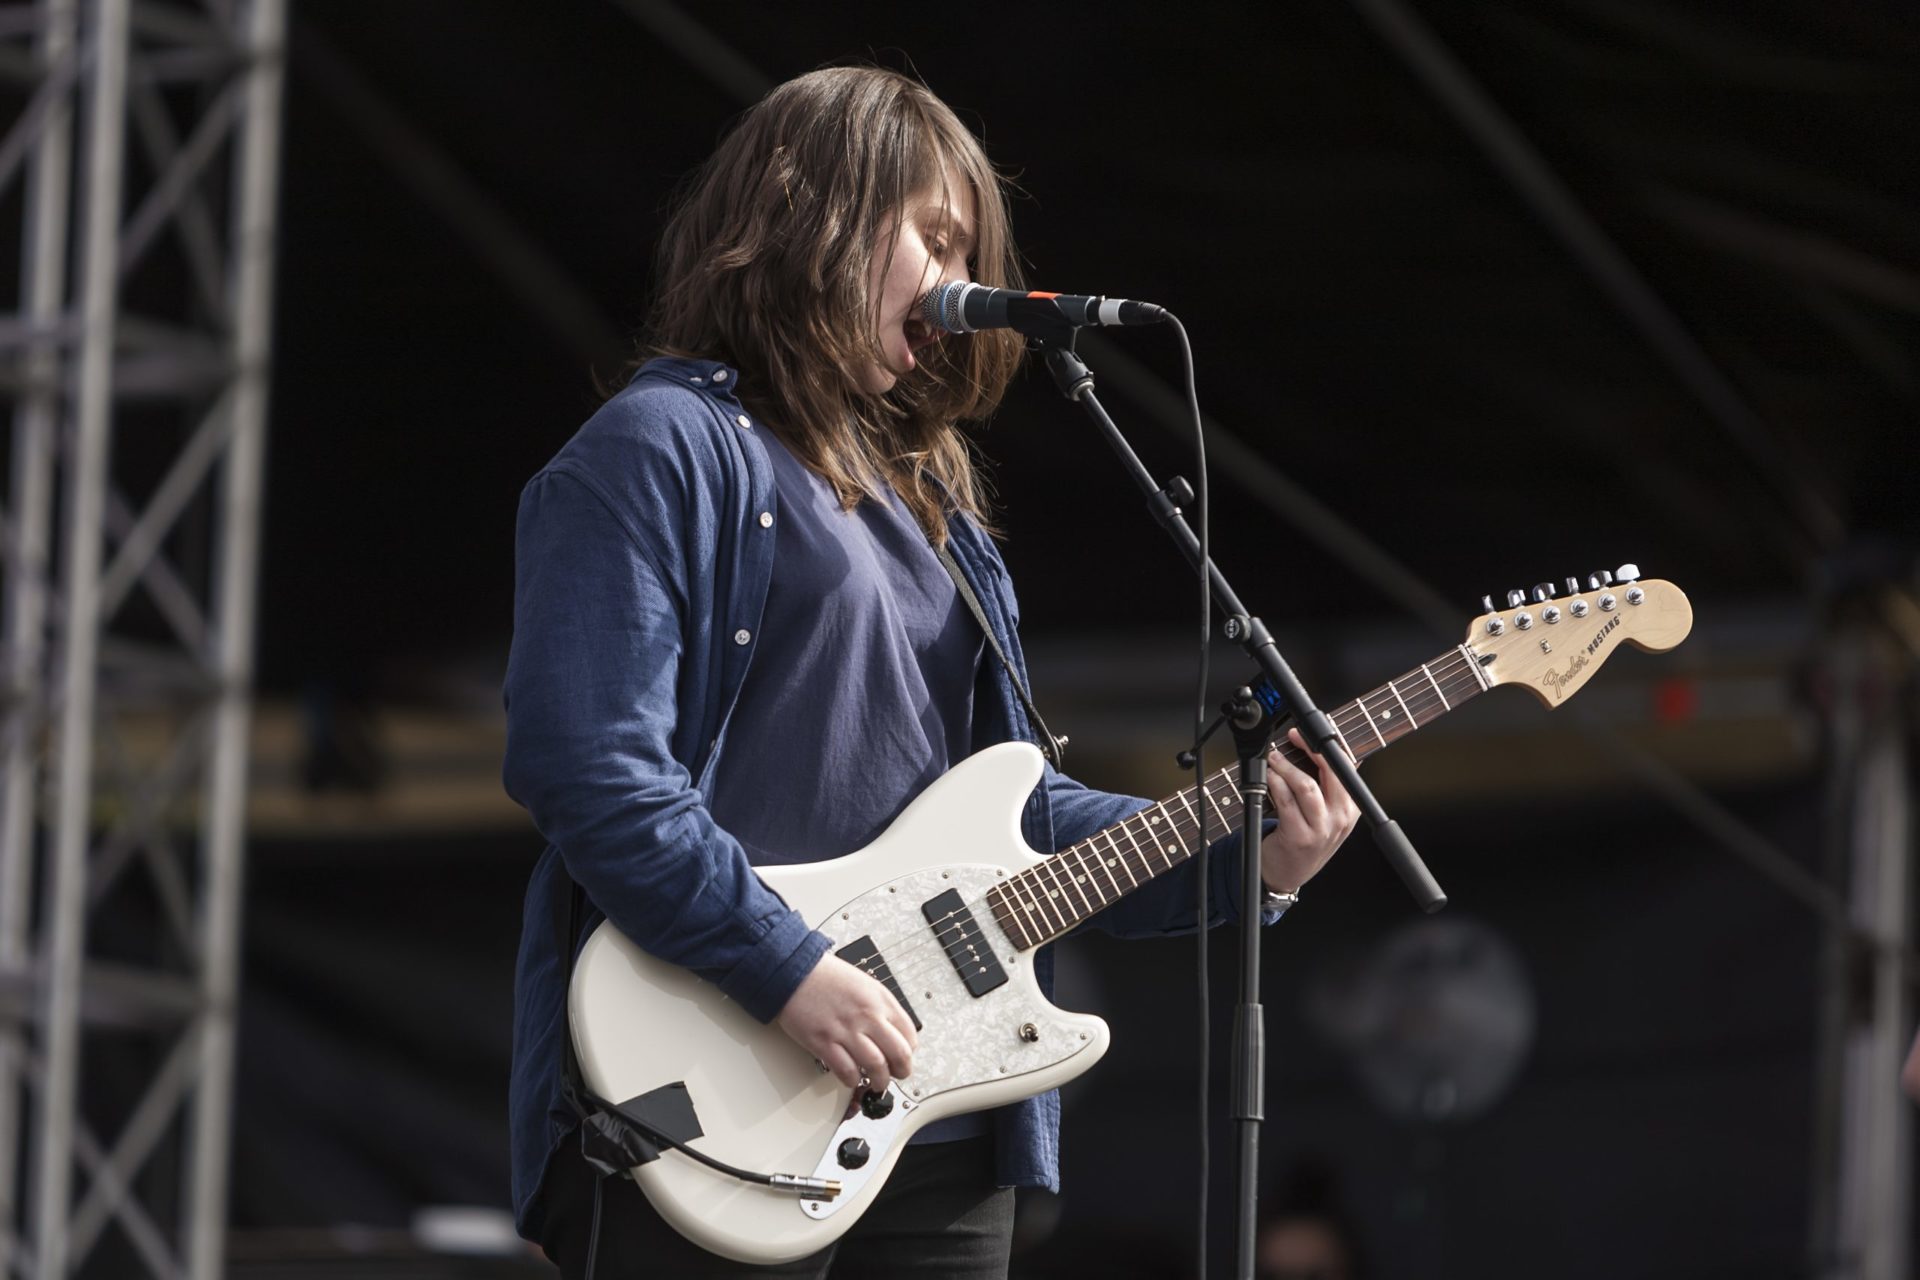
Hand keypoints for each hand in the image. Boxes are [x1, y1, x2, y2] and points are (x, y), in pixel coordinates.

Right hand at [776, 953, 916, 1093]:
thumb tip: (890, 1032)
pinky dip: (853, 1080)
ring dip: (879, 1081)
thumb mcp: (864, 984)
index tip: (903, 1057)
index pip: (909, 1034)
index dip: (909, 1052)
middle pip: (899, 1054)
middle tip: (896, 1075)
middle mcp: (867, 1015)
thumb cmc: (826, 976)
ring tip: (876, 1082)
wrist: (794, 971)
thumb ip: (879, 1007)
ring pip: (876, 1066)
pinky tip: (852, 1078)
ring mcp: (846, 1030)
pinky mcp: (824, 1042)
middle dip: (902, 1071)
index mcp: (880, 999)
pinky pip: (847, 1070)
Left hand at [1257, 727, 1360, 895]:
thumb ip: (1329, 784)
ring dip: (1286, 767)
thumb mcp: (1327, 813)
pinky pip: (1286, 802)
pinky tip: (1269, 777)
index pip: (1346, 767)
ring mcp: (1320, 829)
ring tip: (1274, 759)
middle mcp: (1340, 818)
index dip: (1327, 744)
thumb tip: (1326, 747)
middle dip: (1309, 748)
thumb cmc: (1305, 837)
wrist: (1288, 872)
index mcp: (1351, 807)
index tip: (1308, 732)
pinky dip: (1275, 784)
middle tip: (1293, 737)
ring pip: (1306, 786)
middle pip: (1331, 772)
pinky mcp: (1299, 836)